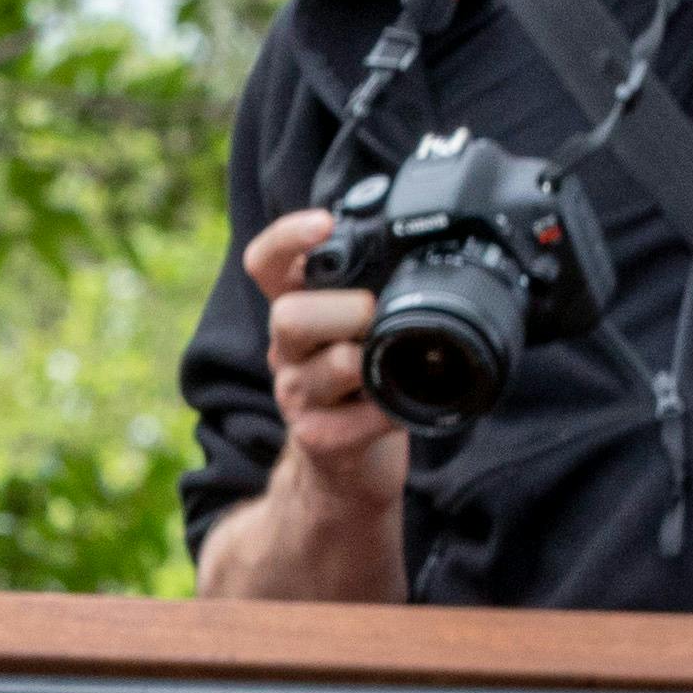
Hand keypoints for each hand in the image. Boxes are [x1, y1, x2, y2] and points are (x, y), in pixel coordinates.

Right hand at [242, 208, 407, 514]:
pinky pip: (363, 416)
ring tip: (392, 367)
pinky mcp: (319, 438)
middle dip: (343, 310)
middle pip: (288, 315)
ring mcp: (297, 396)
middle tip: (374, 317)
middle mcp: (285, 351)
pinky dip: (394, 409)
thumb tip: (426, 244)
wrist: (345, 469)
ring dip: (371, 361)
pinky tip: (402, 408)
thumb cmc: (361, 388)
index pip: (266, 263)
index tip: (324, 223)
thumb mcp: (356, 331)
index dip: (287, 238)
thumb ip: (369, 289)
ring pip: (332, 366)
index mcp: (296, 311)